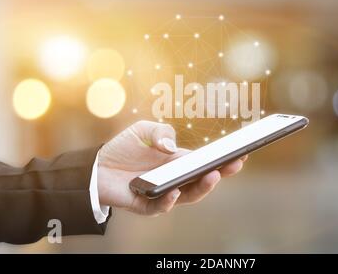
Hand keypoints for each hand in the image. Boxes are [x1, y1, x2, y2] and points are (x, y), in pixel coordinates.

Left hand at [97, 121, 246, 215]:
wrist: (96, 165)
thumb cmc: (123, 147)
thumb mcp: (143, 130)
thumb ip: (160, 131)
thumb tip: (172, 148)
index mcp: (178, 162)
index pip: (205, 162)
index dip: (223, 159)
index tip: (241, 152)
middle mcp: (174, 178)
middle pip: (203, 180)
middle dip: (222, 173)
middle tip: (235, 163)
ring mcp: (163, 193)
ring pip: (188, 196)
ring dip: (202, 188)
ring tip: (212, 175)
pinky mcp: (146, 204)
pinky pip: (161, 207)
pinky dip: (169, 200)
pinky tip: (173, 191)